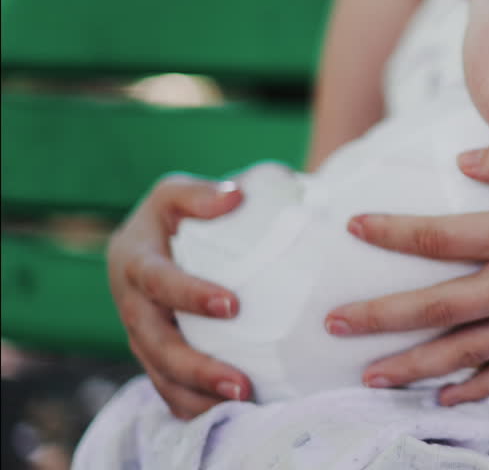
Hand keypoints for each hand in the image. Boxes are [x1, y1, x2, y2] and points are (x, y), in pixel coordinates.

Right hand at [107, 174, 252, 418]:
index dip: (189, 295)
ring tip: (241, 402)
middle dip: (195, 366)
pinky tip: (229, 412)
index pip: (157, 281)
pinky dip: (193, 404)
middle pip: (154, 343)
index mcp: (132, 261)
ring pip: (159, 373)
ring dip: (197, 393)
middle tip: (240, 382)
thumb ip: (201, 194)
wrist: (159, 239)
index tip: (231, 306)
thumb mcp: (177, 193)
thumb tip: (235, 196)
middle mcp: (130, 303)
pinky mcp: (154, 354)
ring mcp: (139, 333)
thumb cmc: (175, 213)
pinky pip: (167, 387)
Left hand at [326, 139, 488, 403]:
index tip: (353, 226)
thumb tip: (465, 160)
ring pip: (467, 351)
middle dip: (381, 317)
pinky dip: (477, 389)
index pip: (443, 236)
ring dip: (415, 365)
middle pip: (440, 307)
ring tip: (370, 376)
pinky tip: (447, 400)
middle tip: (333, 326)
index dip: (393, 232)